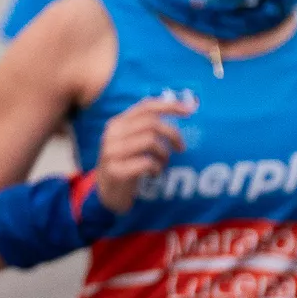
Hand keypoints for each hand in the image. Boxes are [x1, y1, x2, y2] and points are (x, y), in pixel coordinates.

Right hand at [94, 94, 191, 213]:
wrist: (106, 192)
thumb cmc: (126, 163)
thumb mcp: (132, 140)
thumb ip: (147, 126)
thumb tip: (181, 109)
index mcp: (117, 123)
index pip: (145, 106)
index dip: (169, 105)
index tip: (190, 111)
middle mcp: (112, 134)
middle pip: (152, 123)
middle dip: (173, 134)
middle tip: (181, 148)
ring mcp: (111, 152)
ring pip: (150, 141)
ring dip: (164, 153)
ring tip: (163, 163)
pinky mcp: (115, 170)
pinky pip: (147, 162)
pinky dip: (157, 168)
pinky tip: (154, 173)